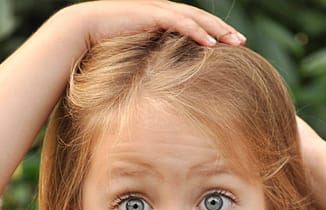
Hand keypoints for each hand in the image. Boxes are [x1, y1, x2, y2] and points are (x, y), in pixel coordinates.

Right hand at [63, 0, 245, 46]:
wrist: (82, 31)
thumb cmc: (107, 47)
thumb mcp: (137, 55)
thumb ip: (154, 61)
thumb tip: (164, 81)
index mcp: (163, 21)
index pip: (195, 24)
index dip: (215, 32)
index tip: (233, 45)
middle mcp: (163, 12)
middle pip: (201, 19)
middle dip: (223, 29)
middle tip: (242, 41)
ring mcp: (157, 11)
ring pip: (194, 18)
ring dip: (216, 29)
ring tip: (234, 41)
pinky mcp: (150, 14)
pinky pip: (179, 22)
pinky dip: (196, 31)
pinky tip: (210, 43)